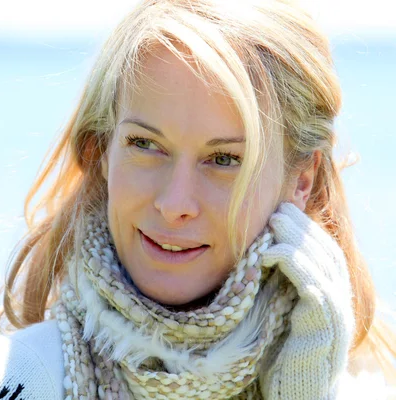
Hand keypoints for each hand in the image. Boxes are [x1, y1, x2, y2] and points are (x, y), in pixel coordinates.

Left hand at [259, 202, 354, 398]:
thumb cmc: (280, 352)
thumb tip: (258, 254)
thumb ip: (278, 284)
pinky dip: (293, 265)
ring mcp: (334, 312)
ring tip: (273, 221)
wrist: (294, 395)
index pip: (321, 248)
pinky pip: (313, 287)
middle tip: (276, 209)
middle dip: (300, 226)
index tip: (280, 209)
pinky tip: (270, 254)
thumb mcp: (280, 311)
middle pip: (324, 250)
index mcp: (328, 292)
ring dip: (295, 238)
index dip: (303, 227)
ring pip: (321, 263)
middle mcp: (338, 298)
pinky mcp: (324, 327)